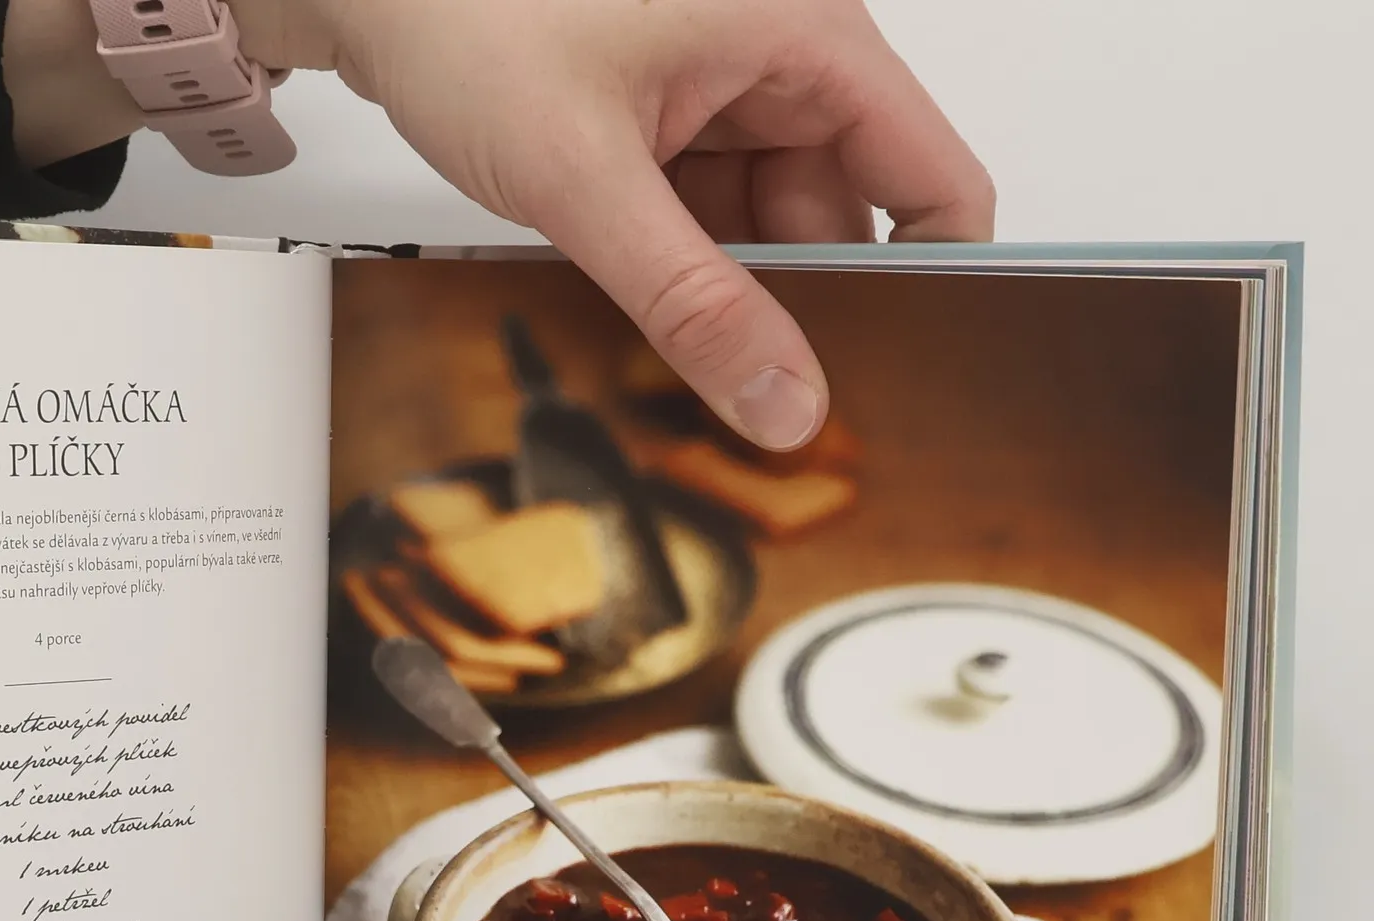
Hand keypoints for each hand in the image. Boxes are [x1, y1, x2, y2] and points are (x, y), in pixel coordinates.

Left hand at [240, 0, 993, 447]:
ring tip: (670, 342)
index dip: (936, 281)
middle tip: (754, 398)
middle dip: (799, 311)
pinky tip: (640, 307)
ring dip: (725, 298)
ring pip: (766, 234)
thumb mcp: (587, 180)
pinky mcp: (666, 126)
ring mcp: (720, 95)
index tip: (898, 376)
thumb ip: (691, 303)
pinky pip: (706, 223)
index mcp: (804, 36)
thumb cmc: (466, 15)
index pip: (933, 177)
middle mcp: (778, 60)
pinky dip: (679, 273)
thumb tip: (784, 401)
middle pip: (842, 221)